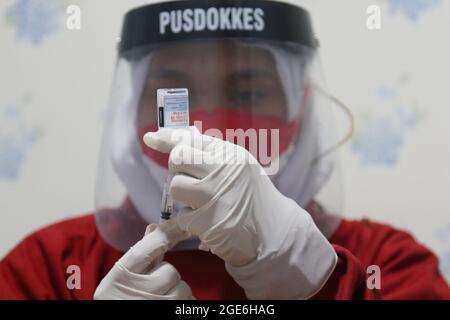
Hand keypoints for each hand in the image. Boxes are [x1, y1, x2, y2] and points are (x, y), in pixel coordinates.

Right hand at [94, 219, 193, 299]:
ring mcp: (155, 305)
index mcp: (121, 277)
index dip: (164, 236)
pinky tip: (168, 305)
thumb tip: (154, 227)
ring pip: (183, 288)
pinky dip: (183, 304)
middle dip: (166, 277)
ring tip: (159, 298)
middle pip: (170, 271)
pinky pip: (188, 303)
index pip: (146, 249)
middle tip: (154, 286)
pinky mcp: (169, 314)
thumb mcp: (122, 278)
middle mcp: (137, 292)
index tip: (176, 230)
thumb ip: (140, 254)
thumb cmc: (120, 299)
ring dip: (176, 292)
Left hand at [143, 126, 336, 298]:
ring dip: (183, 196)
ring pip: (175, 186)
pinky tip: (207, 220)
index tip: (150, 138)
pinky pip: (181, 214)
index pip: (192, 140)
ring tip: (201, 201)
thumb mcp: (238, 167)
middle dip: (178, 169)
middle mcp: (222, 171)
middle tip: (191, 178)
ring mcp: (214, 196)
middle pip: (178, 159)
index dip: (168, 138)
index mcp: (231, 155)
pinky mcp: (207, 221)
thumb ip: (210, 152)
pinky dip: (190, 219)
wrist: (272, 232)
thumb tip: (178, 136)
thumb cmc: (251, 196)